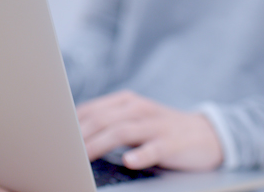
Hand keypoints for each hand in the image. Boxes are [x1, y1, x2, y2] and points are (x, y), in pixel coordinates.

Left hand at [76, 91, 222, 170]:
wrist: (208, 135)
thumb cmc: (164, 130)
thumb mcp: (137, 119)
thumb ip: (110, 121)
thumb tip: (73, 132)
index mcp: (129, 102)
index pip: (93, 110)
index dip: (72, 124)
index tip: (55, 139)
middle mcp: (142, 110)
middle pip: (105, 119)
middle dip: (81, 135)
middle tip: (63, 152)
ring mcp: (158, 126)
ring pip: (124, 131)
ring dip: (100, 143)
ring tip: (83, 156)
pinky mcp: (173, 143)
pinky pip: (155, 148)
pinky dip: (141, 154)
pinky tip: (130, 161)